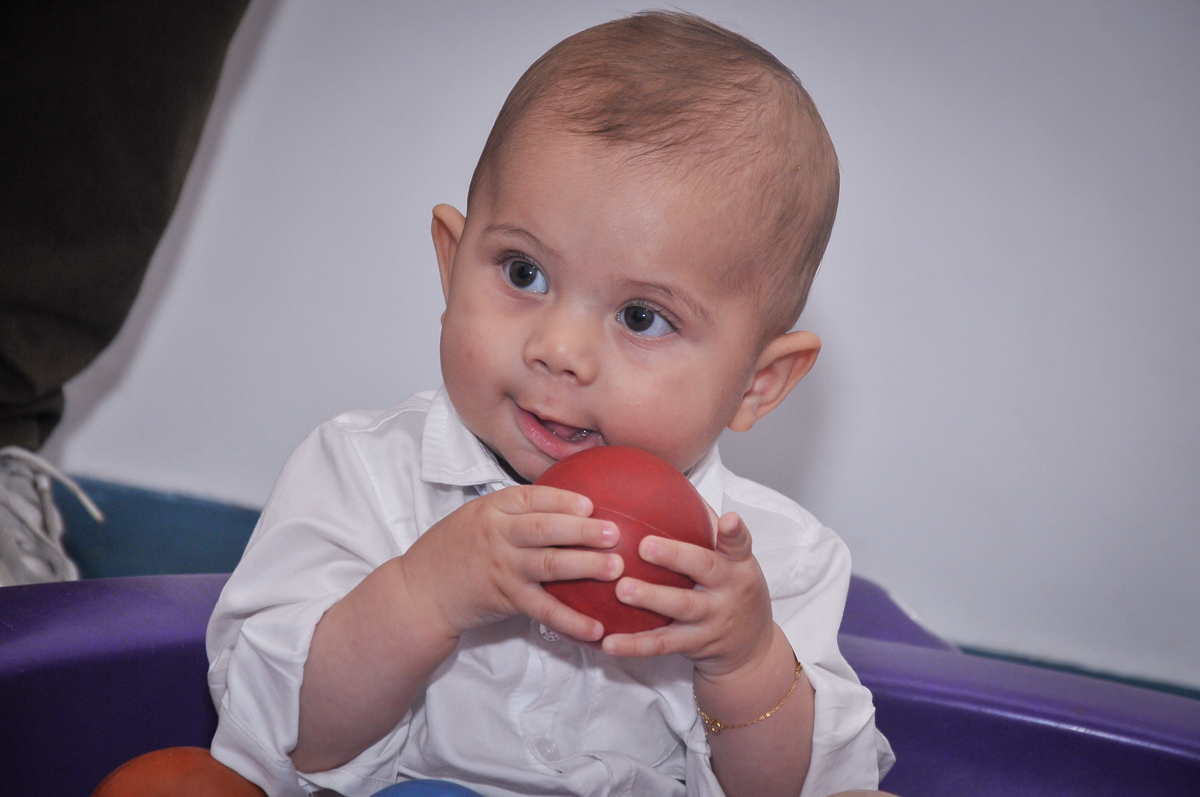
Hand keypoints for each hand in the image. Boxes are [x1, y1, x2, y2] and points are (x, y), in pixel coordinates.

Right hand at [400, 485, 623, 642]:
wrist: (419, 592)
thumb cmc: (454, 549)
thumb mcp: (476, 517)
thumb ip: (514, 511)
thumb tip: (566, 503)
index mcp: (492, 509)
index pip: (531, 498)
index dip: (562, 500)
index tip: (591, 503)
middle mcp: (498, 536)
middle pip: (545, 530)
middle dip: (582, 530)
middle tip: (615, 532)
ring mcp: (503, 569)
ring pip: (549, 566)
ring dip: (585, 566)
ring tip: (616, 568)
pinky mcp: (506, 600)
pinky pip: (544, 611)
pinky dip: (571, 621)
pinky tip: (596, 628)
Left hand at [600, 510, 774, 677]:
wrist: (752, 651)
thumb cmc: (733, 590)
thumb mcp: (734, 562)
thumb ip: (706, 527)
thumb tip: (671, 483)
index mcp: (738, 564)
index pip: (740, 543)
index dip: (734, 532)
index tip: (729, 519)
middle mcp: (729, 590)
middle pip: (705, 570)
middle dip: (675, 556)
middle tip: (645, 545)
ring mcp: (713, 620)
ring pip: (681, 608)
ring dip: (650, 598)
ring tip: (621, 589)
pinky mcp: (695, 646)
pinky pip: (661, 644)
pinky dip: (634, 644)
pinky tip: (607, 641)